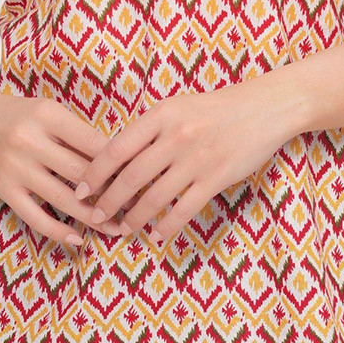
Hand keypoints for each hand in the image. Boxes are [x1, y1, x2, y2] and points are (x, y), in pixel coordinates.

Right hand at [0, 91, 124, 249]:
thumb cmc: (24, 117)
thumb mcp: (50, 112)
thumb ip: (79, 133)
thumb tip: (122, 159)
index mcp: (48, 115)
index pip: (93, 142)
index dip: (119, 163)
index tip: (141, 177)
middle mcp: (29, 141)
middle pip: (81, 173)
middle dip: (113, 193)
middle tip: (137, 207)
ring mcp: (15, 168)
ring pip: (63, 199)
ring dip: (93, 218)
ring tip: (116, 228)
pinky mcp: (4, 190)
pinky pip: (35, 217)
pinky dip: (59, 231)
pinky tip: (79, 238)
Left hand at [73, 78, 292, 246]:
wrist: (263, 108)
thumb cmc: (215, 108)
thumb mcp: (177, 107)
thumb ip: (149, 130)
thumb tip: (116, 160)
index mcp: (161, 114)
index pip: (116, 149)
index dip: (94, 174)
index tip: (80, 191)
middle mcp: (175, 136)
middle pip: (130, 178)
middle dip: (108, 203)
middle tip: (96, 218)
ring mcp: (196, 159)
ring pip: (154, 198)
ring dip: (134, 219)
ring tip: (124, 229)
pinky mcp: (216, 178)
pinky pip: (184, 210)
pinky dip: (167, 227)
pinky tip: (157, 235)